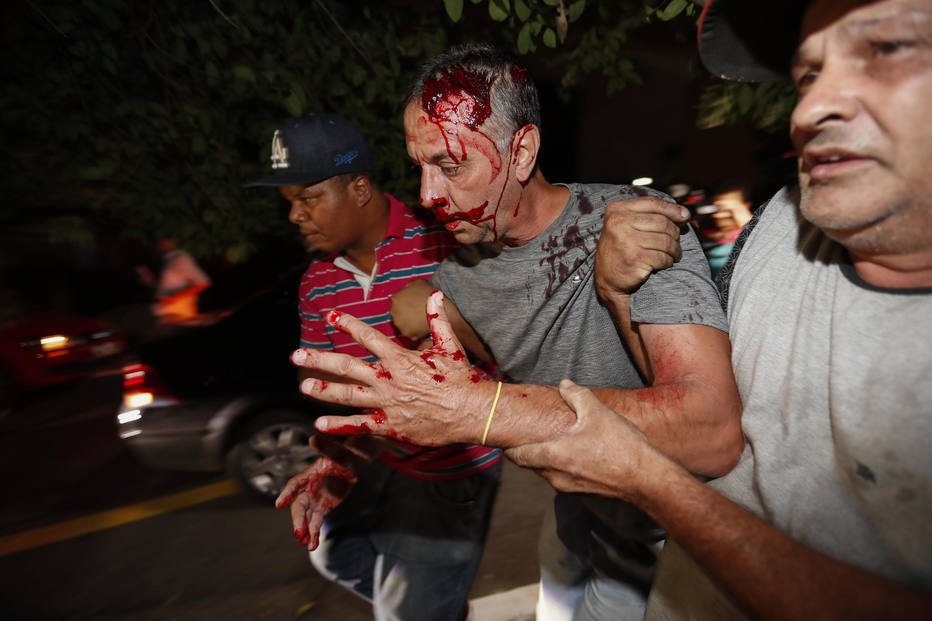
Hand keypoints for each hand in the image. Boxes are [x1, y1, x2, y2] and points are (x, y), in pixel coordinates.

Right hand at [274, 434, 371, 550]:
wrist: (351, 465)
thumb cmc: (344, 455)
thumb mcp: (338, 451)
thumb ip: (326, 447)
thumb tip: (314, 438)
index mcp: (309, 474)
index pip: (295, 483)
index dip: (287, 493)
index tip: (280, 504)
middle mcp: (307, 488)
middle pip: (299, 505)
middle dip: (297, 519)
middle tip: (298, 533)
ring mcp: (314, 499)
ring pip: (306, 517)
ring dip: (304, 530)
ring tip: (304, 542)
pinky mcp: (321, 508)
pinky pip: (315, 522)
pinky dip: (314, 534)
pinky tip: (312, 545)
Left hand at [293, 290, 495, 445]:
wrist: (472, 412)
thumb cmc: (462, 379)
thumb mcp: (449, 346)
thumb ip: (438, 320)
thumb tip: (436, 294)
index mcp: (400, 358)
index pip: (367, 337)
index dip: (346, 324)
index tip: (329, 316)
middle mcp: (388, 380)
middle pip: (346, 367)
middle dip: (319, 359)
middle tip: (296, 355)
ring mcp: (387, 404)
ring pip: (348, 396)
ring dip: (323, 391)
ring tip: (304, 386)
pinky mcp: (390, 426)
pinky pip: (359, 426)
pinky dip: (339, 426)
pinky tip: (319, 425)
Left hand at [390, 278, 432, 341]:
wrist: (443, 308)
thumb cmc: (431, 294)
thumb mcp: (418, 282)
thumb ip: (407, 287)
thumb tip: (406, 290)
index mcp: (395, 298)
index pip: (396, 300)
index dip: (405, 302)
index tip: (412, 303)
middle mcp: (394, 312)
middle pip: (397, 312)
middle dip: (405, 312)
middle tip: (417, 311)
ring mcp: (400, 324)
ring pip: (402, 323)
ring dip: (409, 322)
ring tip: (420, 319)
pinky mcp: (408, 334)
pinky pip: (410, 333)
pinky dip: (415, 331)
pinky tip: (422, 325)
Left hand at [506, 379, 655, 501]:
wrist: (647, 479)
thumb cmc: (620, 446)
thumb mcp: (597, 412)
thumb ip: (576, 395)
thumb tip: (564, 384)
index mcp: (552, 456)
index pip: (517, 455)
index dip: (509, 445)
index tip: (508, 435)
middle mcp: (555, 476)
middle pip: (530, 464)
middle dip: (528, 449)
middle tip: (529, 433)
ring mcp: (569, 487)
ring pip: (547, 471)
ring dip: (546, 457)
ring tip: (554, 440)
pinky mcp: (583, 492)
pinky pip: (563, 477)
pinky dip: (562, 465)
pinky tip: (576, 452)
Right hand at [596, 197, 688, 295]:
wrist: (607, 278)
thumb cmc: (621, 249)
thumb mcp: (627, 225)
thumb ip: (650, 215)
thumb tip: (684, 214)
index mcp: (617, 210)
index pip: (652, 203)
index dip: (672, 209)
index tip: (685, 216)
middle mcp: (619, 222)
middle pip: (662, 222)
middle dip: (675, 233)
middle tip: (676, 242)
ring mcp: (626, 240)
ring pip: (666, 241)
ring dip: (674, 249)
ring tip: (674, 254)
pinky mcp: (635, 258)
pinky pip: (662, 257)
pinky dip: (668, 261)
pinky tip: (665, 262)